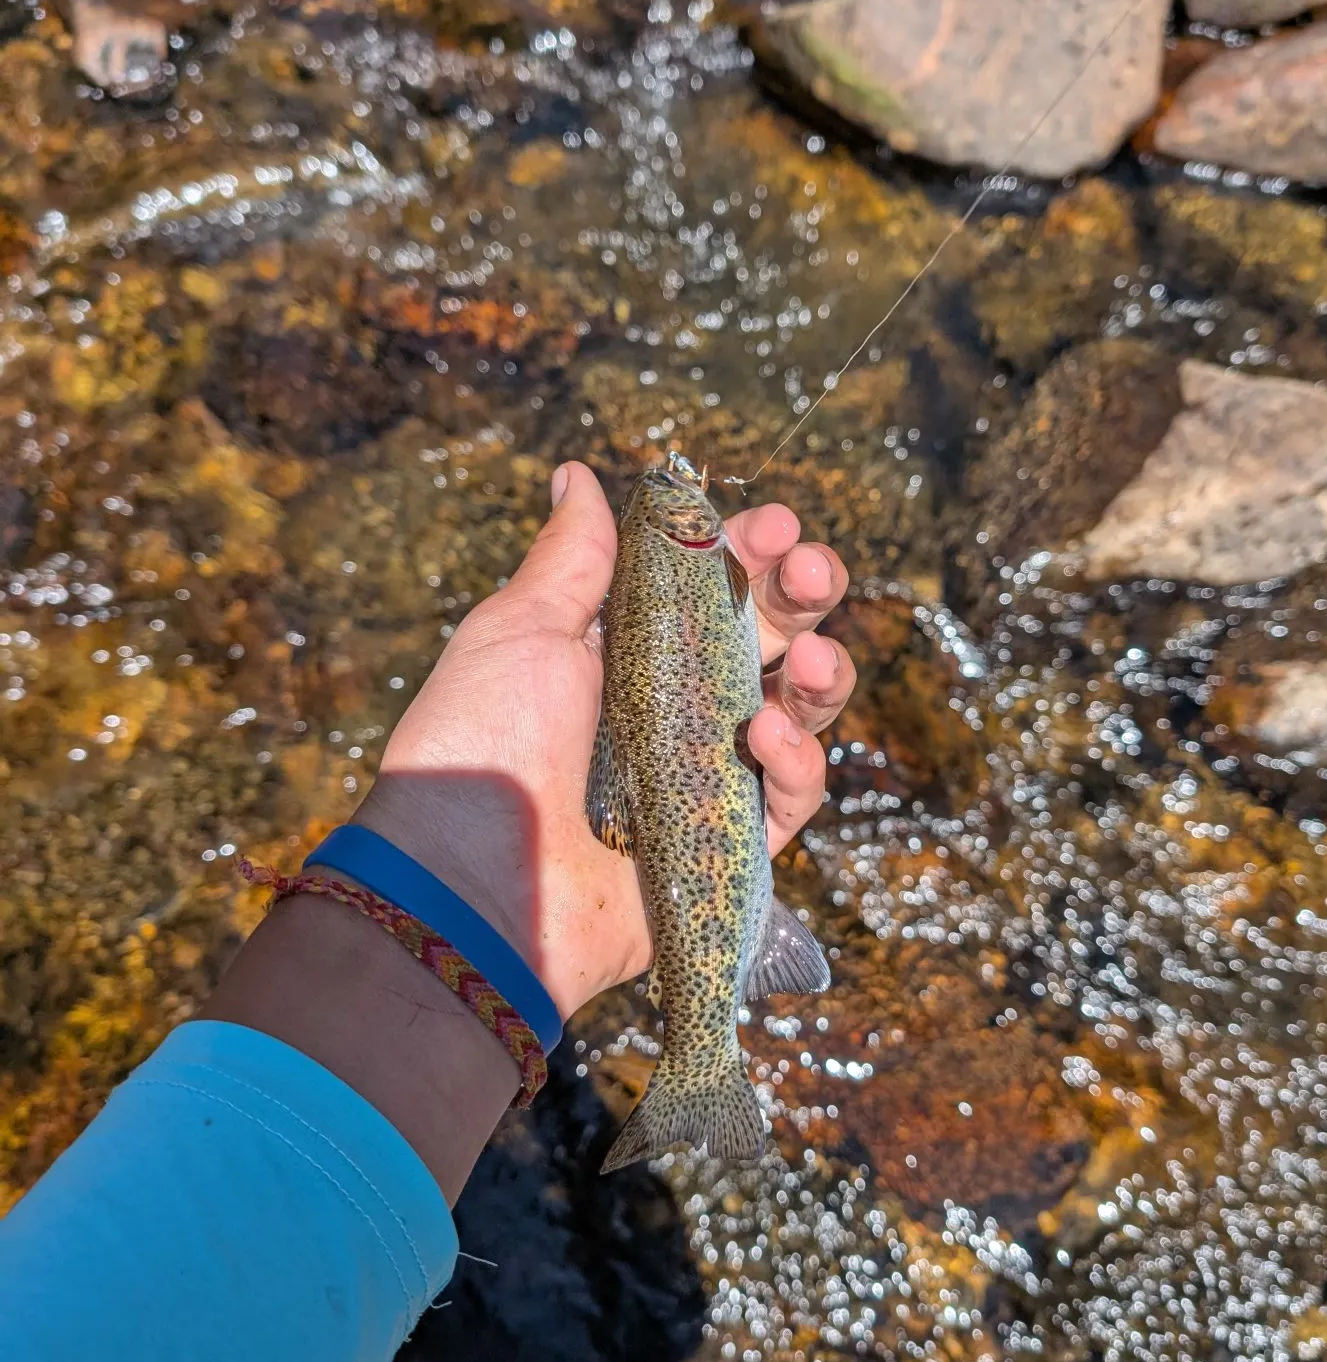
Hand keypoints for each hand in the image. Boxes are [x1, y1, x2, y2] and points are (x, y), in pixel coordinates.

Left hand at [353, 461, 855, 1022]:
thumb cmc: (481, 746)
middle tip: (815, 569)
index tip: (773, 524)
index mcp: (625, 651)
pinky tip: (767, 737)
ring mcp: (705, 775)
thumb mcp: (519, 632)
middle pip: (767, 638)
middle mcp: (672, 708)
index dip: (749, 550)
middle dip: (803, 595)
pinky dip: (796, 762)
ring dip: (823, 677)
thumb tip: (576, 475)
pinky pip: (790, 796)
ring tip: (817, 660)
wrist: (468, 886)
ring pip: (798, 713)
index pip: (709, 584)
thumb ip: (573, 559)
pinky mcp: (728, 843)